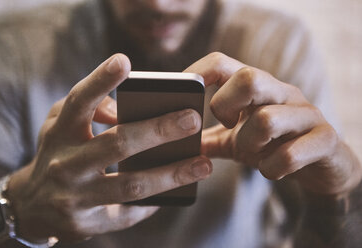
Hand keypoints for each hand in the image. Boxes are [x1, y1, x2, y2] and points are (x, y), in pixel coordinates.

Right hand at [7, 54, 211, 242]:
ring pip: (130, 185)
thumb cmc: (59, 154)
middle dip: (158, 131)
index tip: (124, 61)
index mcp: (61, 133)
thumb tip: (125, 109)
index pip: (79, 102)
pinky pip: (129, 214)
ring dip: (171, 175)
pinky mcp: (86, 223)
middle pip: (116, 144)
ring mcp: (75, 197)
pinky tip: (178, 191)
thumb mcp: (62, 126)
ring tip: (203, 165)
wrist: (32, 205)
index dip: (100, 81)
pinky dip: (156, 202)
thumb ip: (91, 109)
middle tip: (192, 119)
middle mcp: (66, 164)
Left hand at [185, 52, 360, 196]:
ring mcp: (305, 114)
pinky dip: (271, 168)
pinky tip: (272, 170)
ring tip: (253, 154)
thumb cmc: (274, 146)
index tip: (183, 94)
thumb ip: (210, 140)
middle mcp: (282, 92)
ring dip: (250, 144)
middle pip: (248, 78)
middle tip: (228, 126)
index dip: (197, 73)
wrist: (322, 165)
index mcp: (257, 88)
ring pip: (267, 119)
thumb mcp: (237, 141)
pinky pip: (289, 155)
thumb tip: (178, 144)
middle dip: (226, 107)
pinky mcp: (324, 139)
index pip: (222, 62)